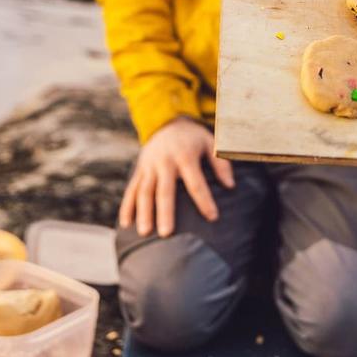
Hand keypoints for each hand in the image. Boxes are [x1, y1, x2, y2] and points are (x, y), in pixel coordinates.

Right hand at [118, 117, 234, 238]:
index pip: (195, 182)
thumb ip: (220, 163)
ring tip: (145, 233)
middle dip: (165, 212)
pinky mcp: (139, 170)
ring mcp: (149, 166)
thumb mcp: (210, 143)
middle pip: (164, 190)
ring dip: (143, 213)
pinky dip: (127, 206)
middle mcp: (164, 162)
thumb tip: (230, 185)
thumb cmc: (193, 138)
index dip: (204, 200)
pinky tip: (126, 224)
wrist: (166, 122)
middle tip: (167, 234)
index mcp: (185, 155)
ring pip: (144, 191)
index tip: (212, 217)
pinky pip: (131, 189)